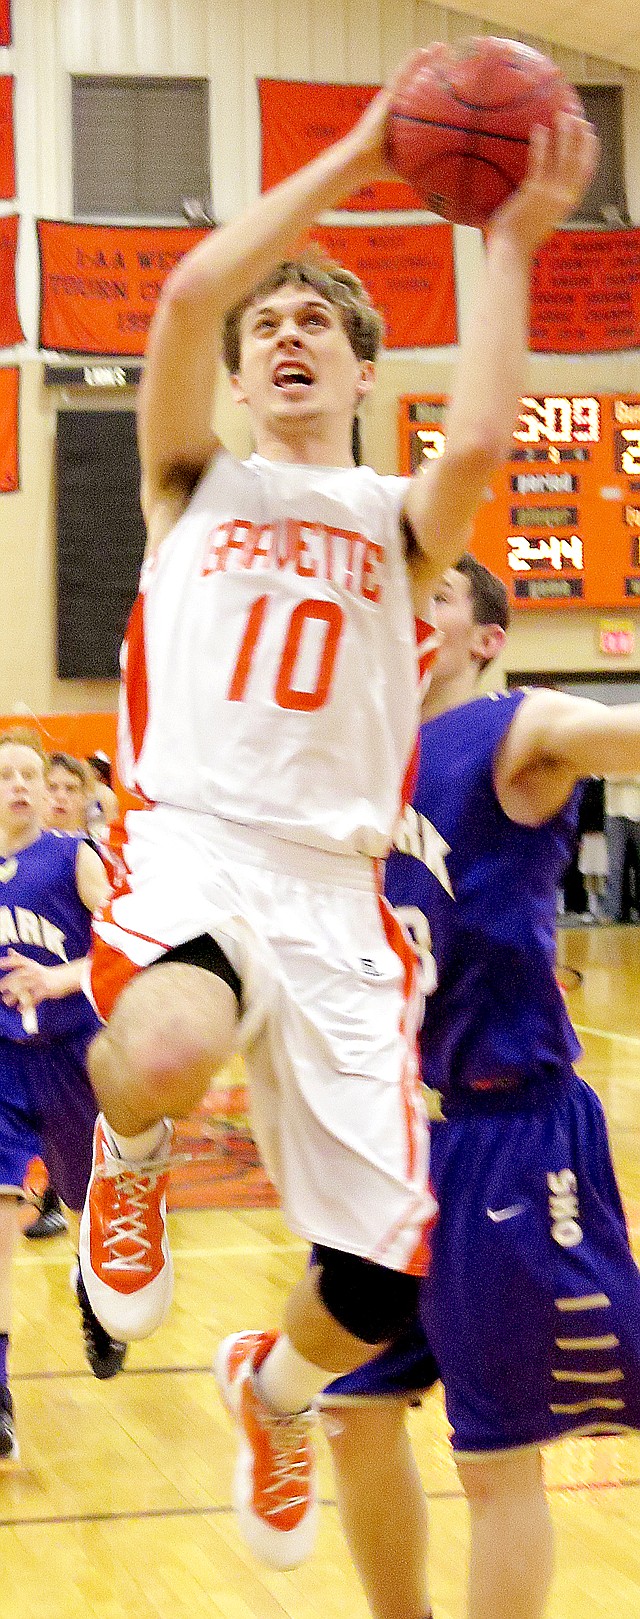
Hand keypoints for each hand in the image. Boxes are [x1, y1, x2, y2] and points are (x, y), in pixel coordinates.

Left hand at [0, 949, 55, 1008]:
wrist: (66, 978)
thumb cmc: (46, 973)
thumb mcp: (33, 965)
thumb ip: (20, 959)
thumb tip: (9, 950)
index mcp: (30, 965)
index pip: (18, 961)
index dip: (8, 962)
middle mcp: (35, 971)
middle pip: (19, 975)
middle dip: (8, 982)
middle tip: (0, 989)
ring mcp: (40, 980)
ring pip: (25, 988)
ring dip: (14, 996)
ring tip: (7, 1002)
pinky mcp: (46, 990)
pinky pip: (34, 998)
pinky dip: (26, 1005)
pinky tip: (20, 1009)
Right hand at [345, 45, 449, 184]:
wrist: (361, 162)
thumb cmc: (381, 168)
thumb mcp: (412, 166)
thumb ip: (426, 168)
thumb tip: (447, 184)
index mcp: (404, 122)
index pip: (424, 105)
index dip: (437, 94)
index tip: (453, 85)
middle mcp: (398, 108)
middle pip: (420, 85)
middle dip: (434, 72)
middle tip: (452, 60)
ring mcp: (391, 100)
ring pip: (412, 75)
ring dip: (425, 60)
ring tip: (441, 47)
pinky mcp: (386, 97)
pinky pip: (402, 75)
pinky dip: (413, 62)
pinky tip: (424, 50)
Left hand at [488, 113, 599, 256]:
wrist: (512, 250)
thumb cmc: (521, 236)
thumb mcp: (542, 217)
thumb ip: (547, 201)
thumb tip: (541, 186)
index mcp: (568, 203)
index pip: (585, 171)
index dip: (590, 150)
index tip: (590, 133)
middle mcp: (564, 197)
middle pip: (578, 159)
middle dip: (580, 135)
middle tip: (577, 115)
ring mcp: (550, 194)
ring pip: (564, 157)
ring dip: (565, 133)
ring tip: (562, 114)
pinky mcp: (534, 192)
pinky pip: (540, 162)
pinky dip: (542, 144)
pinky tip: (540, 129)